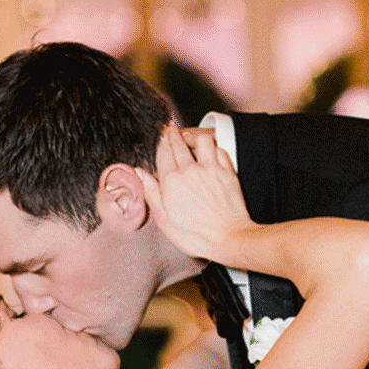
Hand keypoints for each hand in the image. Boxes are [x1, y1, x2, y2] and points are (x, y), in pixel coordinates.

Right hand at [136, 125, 253, 261]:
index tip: (160, 133)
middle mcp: (190, 170)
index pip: (164, 151)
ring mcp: (210, 169)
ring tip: (190, 138)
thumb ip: (151, 193)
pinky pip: (219, 150)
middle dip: (173, 133)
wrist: (228, 238)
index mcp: (171, 181)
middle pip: (179, 143)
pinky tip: (210, 152)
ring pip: (202, 139)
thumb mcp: (164, 220)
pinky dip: (213, 148)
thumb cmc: (196, 235)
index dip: (161, 139)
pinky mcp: (227, 172)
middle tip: (170, 129)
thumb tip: (140, 173)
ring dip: (194, 136)